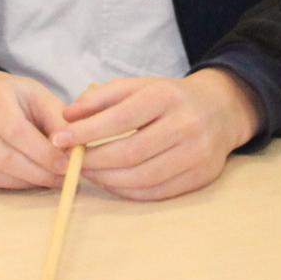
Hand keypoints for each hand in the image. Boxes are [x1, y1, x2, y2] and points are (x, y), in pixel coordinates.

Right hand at [0, 71, 70, 191]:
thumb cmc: (18, 102)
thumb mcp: (42, 101)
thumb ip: (61, 124)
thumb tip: (75, 152)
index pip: (17, 133)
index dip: (44, 155)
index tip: (67, 168)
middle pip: (3, 157)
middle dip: (37, 174)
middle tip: (60, 181)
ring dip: (21, 183)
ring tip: (42, 180)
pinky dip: (0, 186)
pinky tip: (18, 179)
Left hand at [60, 70, 262, 201]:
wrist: (221, 109)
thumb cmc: (168, 98)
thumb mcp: (137, 86)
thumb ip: (100, 98)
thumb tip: (67, 116)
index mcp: (166, 97)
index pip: (120, 118)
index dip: (86, 132)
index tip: (59, 139)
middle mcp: (186, 125)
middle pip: (130, 153)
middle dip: (94, 161)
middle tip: (71, 162)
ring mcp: (197, 153)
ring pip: (143, 177)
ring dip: (108, 179)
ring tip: (89, 173)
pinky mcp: (202, 176)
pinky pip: (157, 192)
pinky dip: (128, 191)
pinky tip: (112, 182)